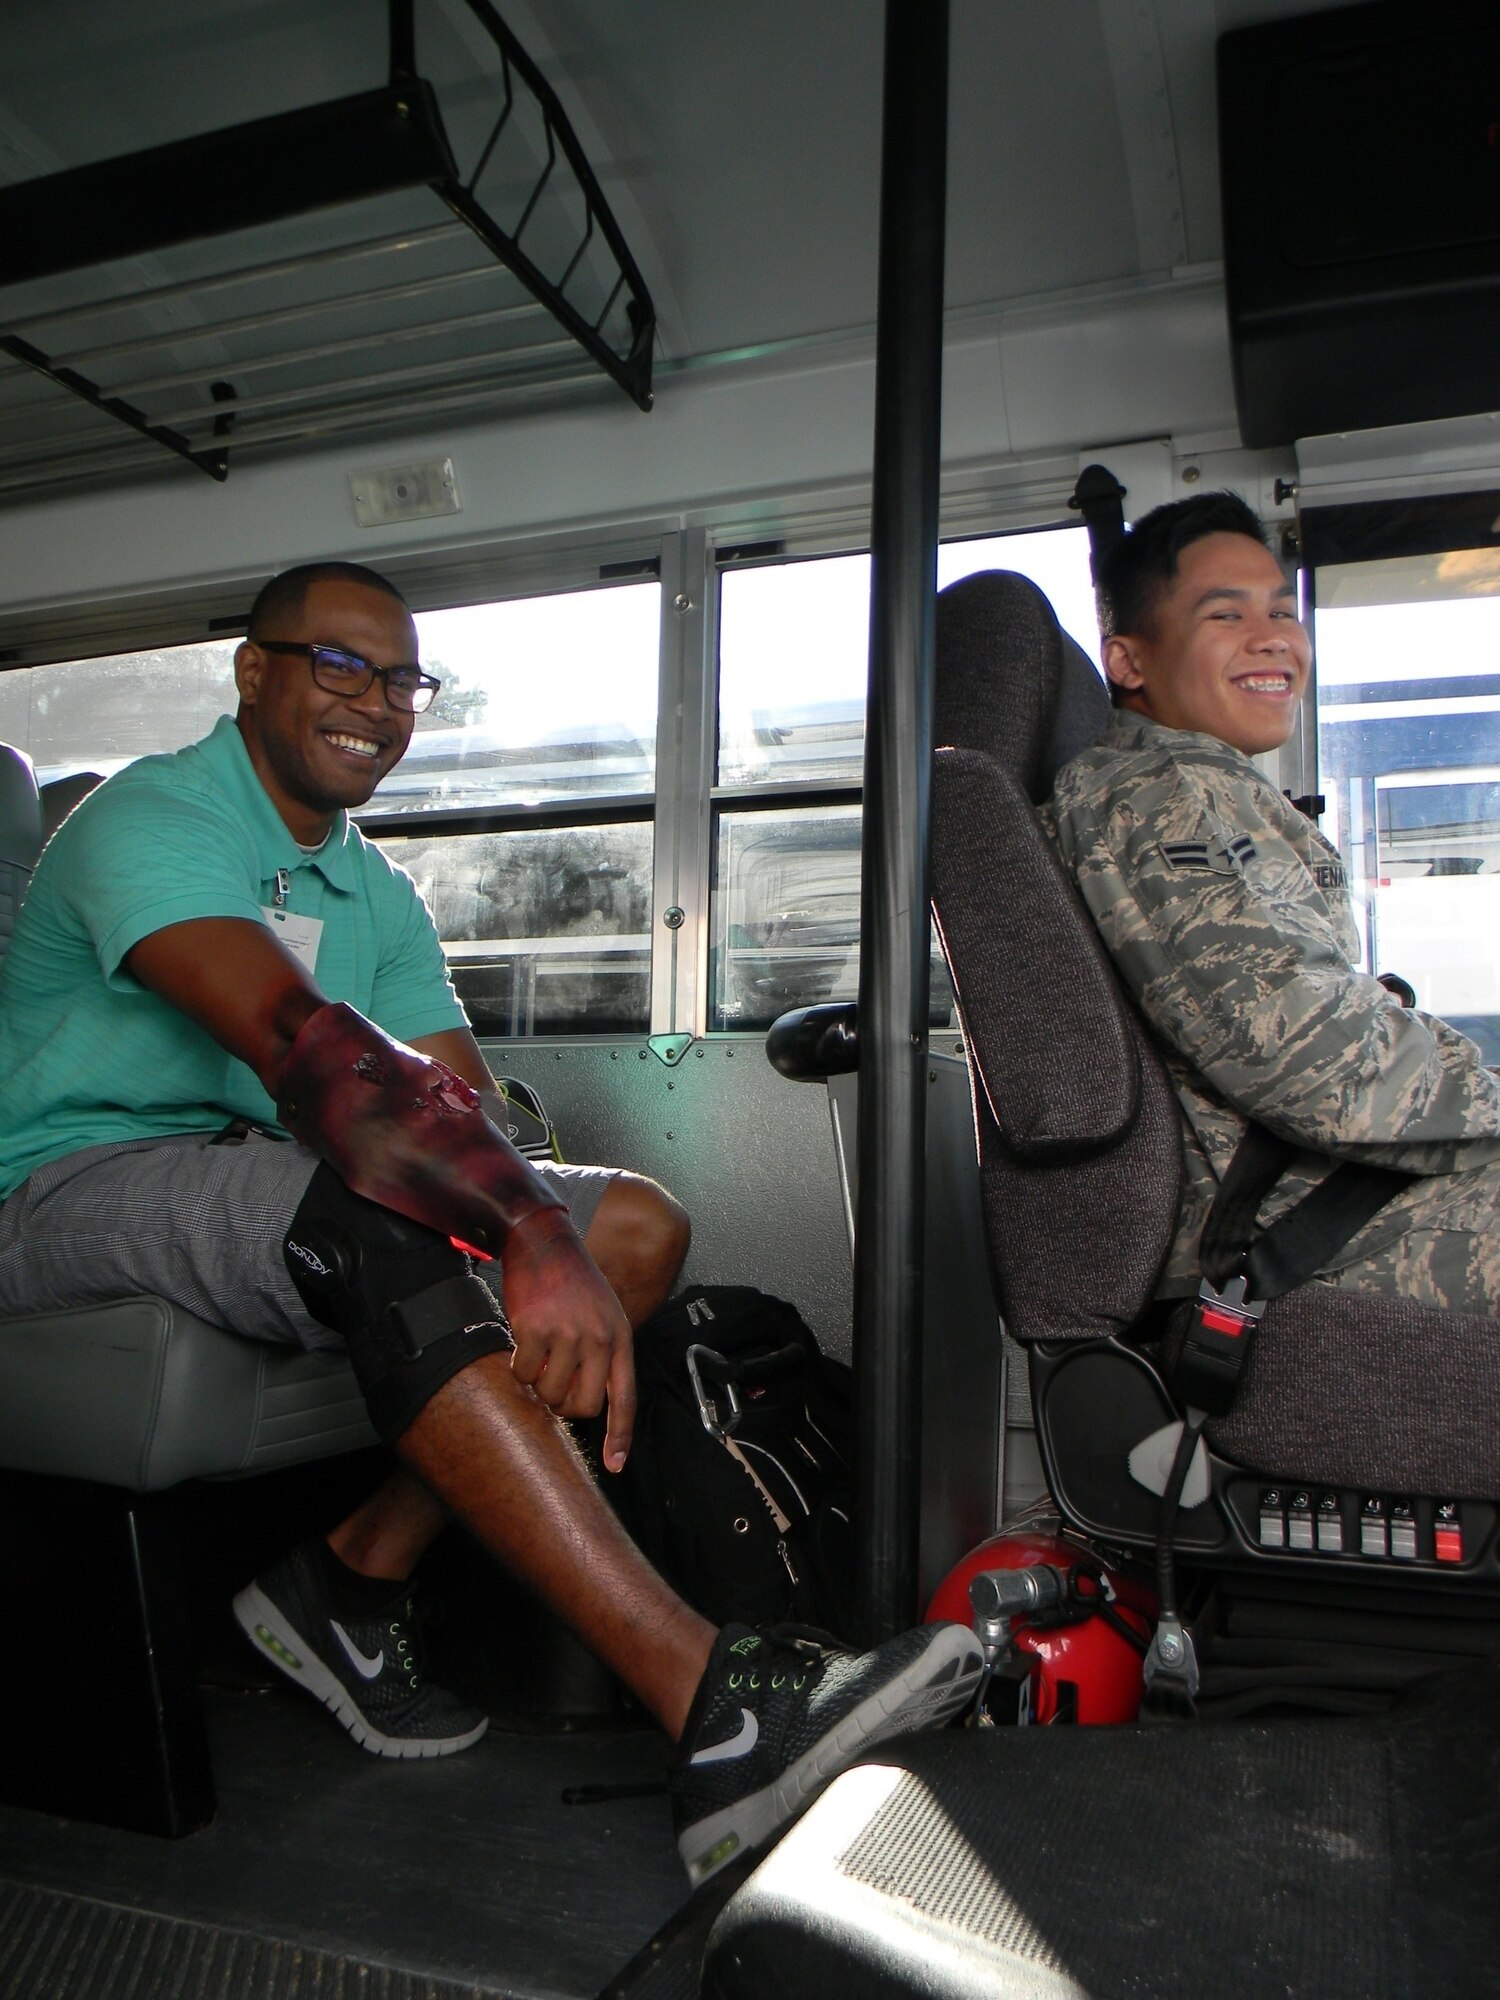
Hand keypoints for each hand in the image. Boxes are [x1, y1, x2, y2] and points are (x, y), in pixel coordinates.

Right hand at [498, 1207, 636, 1472]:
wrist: (543, 1239)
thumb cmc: (572, 1280)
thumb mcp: (604, 1312)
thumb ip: (602, 1353)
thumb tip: (586, 1402)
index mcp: (620, 1337)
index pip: (625, 1397)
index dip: (619, 1435)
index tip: (615, 1466)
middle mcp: (599, 1338)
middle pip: (583, 1406)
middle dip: (563, 1406)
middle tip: (552, 1388)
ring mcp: (567, 1334)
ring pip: (549, 1392)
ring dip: (537, 1384)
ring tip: (538, 1355)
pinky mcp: (535, 1329)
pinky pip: (522, 1372)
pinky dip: (517, 1366)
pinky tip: (521, 1341)